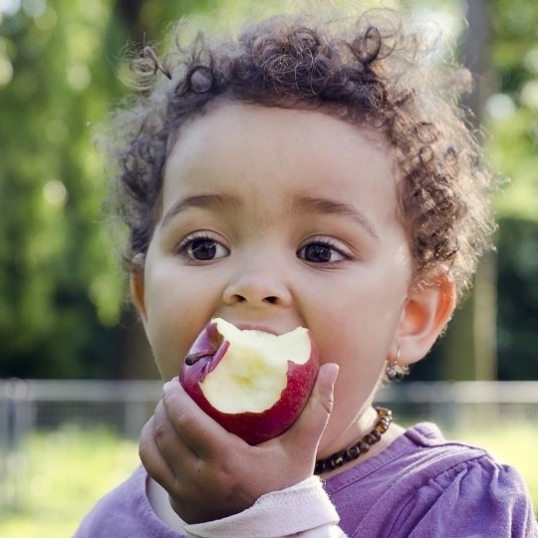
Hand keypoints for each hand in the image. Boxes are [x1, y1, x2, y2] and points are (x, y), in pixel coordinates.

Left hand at [138, 363, 338, 523]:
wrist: (276, 534)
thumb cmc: (288, 486)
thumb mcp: (303, 447)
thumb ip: (318, 407)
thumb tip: (334, 367)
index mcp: (227, 461)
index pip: (186, 420)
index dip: (173, 397)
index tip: (174, 381)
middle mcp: (200, 479)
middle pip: (165, 432)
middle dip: (163, 405)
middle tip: (171, 390)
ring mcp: (185, 495)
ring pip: (152, 451)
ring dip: (153, 425)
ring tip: (163, 410)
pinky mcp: (178, 504)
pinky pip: (152, 470)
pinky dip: (150, 447)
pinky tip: (159, 435)